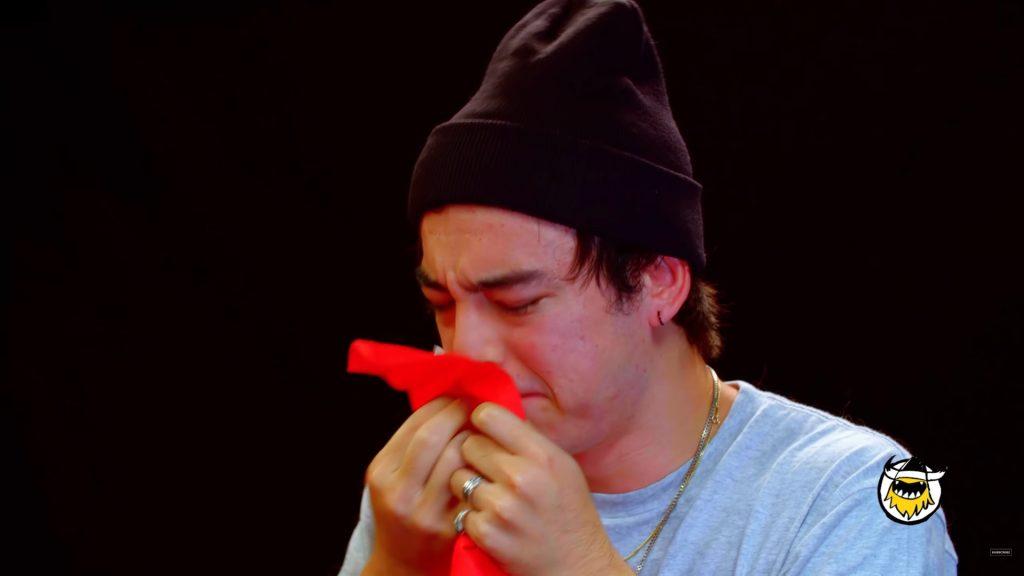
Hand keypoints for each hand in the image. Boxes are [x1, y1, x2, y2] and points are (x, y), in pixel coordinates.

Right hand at [363, 397, 471, 575]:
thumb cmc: (404, 508)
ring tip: (483, 431)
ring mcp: (424, 513)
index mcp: (381, 472)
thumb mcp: (393, 475)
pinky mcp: (449, 528)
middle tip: (476, 406)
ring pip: (456, 458)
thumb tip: (447, 397)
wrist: (404, 562)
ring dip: (475, 438)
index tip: (459, 395)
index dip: (442, 404)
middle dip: (459, 414)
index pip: (414, 425)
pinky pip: (472, 486)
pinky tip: (489, 460)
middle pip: (433, 437)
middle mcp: (398, 492)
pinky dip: (482, 467)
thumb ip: (412, 442)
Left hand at [449, 402, 631, 575]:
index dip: (480, 421)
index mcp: (542, 455)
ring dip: (468, 487)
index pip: (488, 415)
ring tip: (491, 499)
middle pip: (468, 444)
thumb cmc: (568, 511)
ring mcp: (502, 507)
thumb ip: (529, 439)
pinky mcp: (486, 533)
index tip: (483, 430)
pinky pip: (460, 510)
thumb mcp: (563, 466)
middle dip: (474, 456)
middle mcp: (522, 478)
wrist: (576, 565)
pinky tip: (492, 522)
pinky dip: (471, 516)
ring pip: (458, 477)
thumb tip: (491, 411)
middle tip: (490, 471)